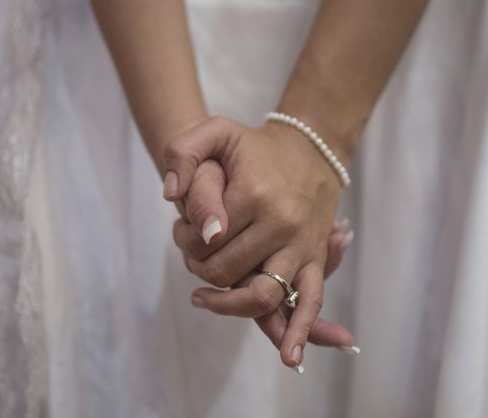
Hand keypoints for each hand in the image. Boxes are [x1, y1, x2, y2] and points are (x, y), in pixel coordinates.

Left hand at [163, 116, 343, 366]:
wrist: (309, 150)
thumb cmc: (254, 146)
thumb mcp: (214, 131)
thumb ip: (183, 154)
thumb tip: (172, 196)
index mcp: (254, 194)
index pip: (205, 240)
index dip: (185, 240)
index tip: (184, 229)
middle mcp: (281, 223)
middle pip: (226, 270)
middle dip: (200, 268)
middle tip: (192, 252)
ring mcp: (301, 244)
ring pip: (262, 294)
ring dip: (229, 305)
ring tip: (203, 299)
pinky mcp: (315, 258)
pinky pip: (311, 301)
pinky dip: (300, 331)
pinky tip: (289, 357)